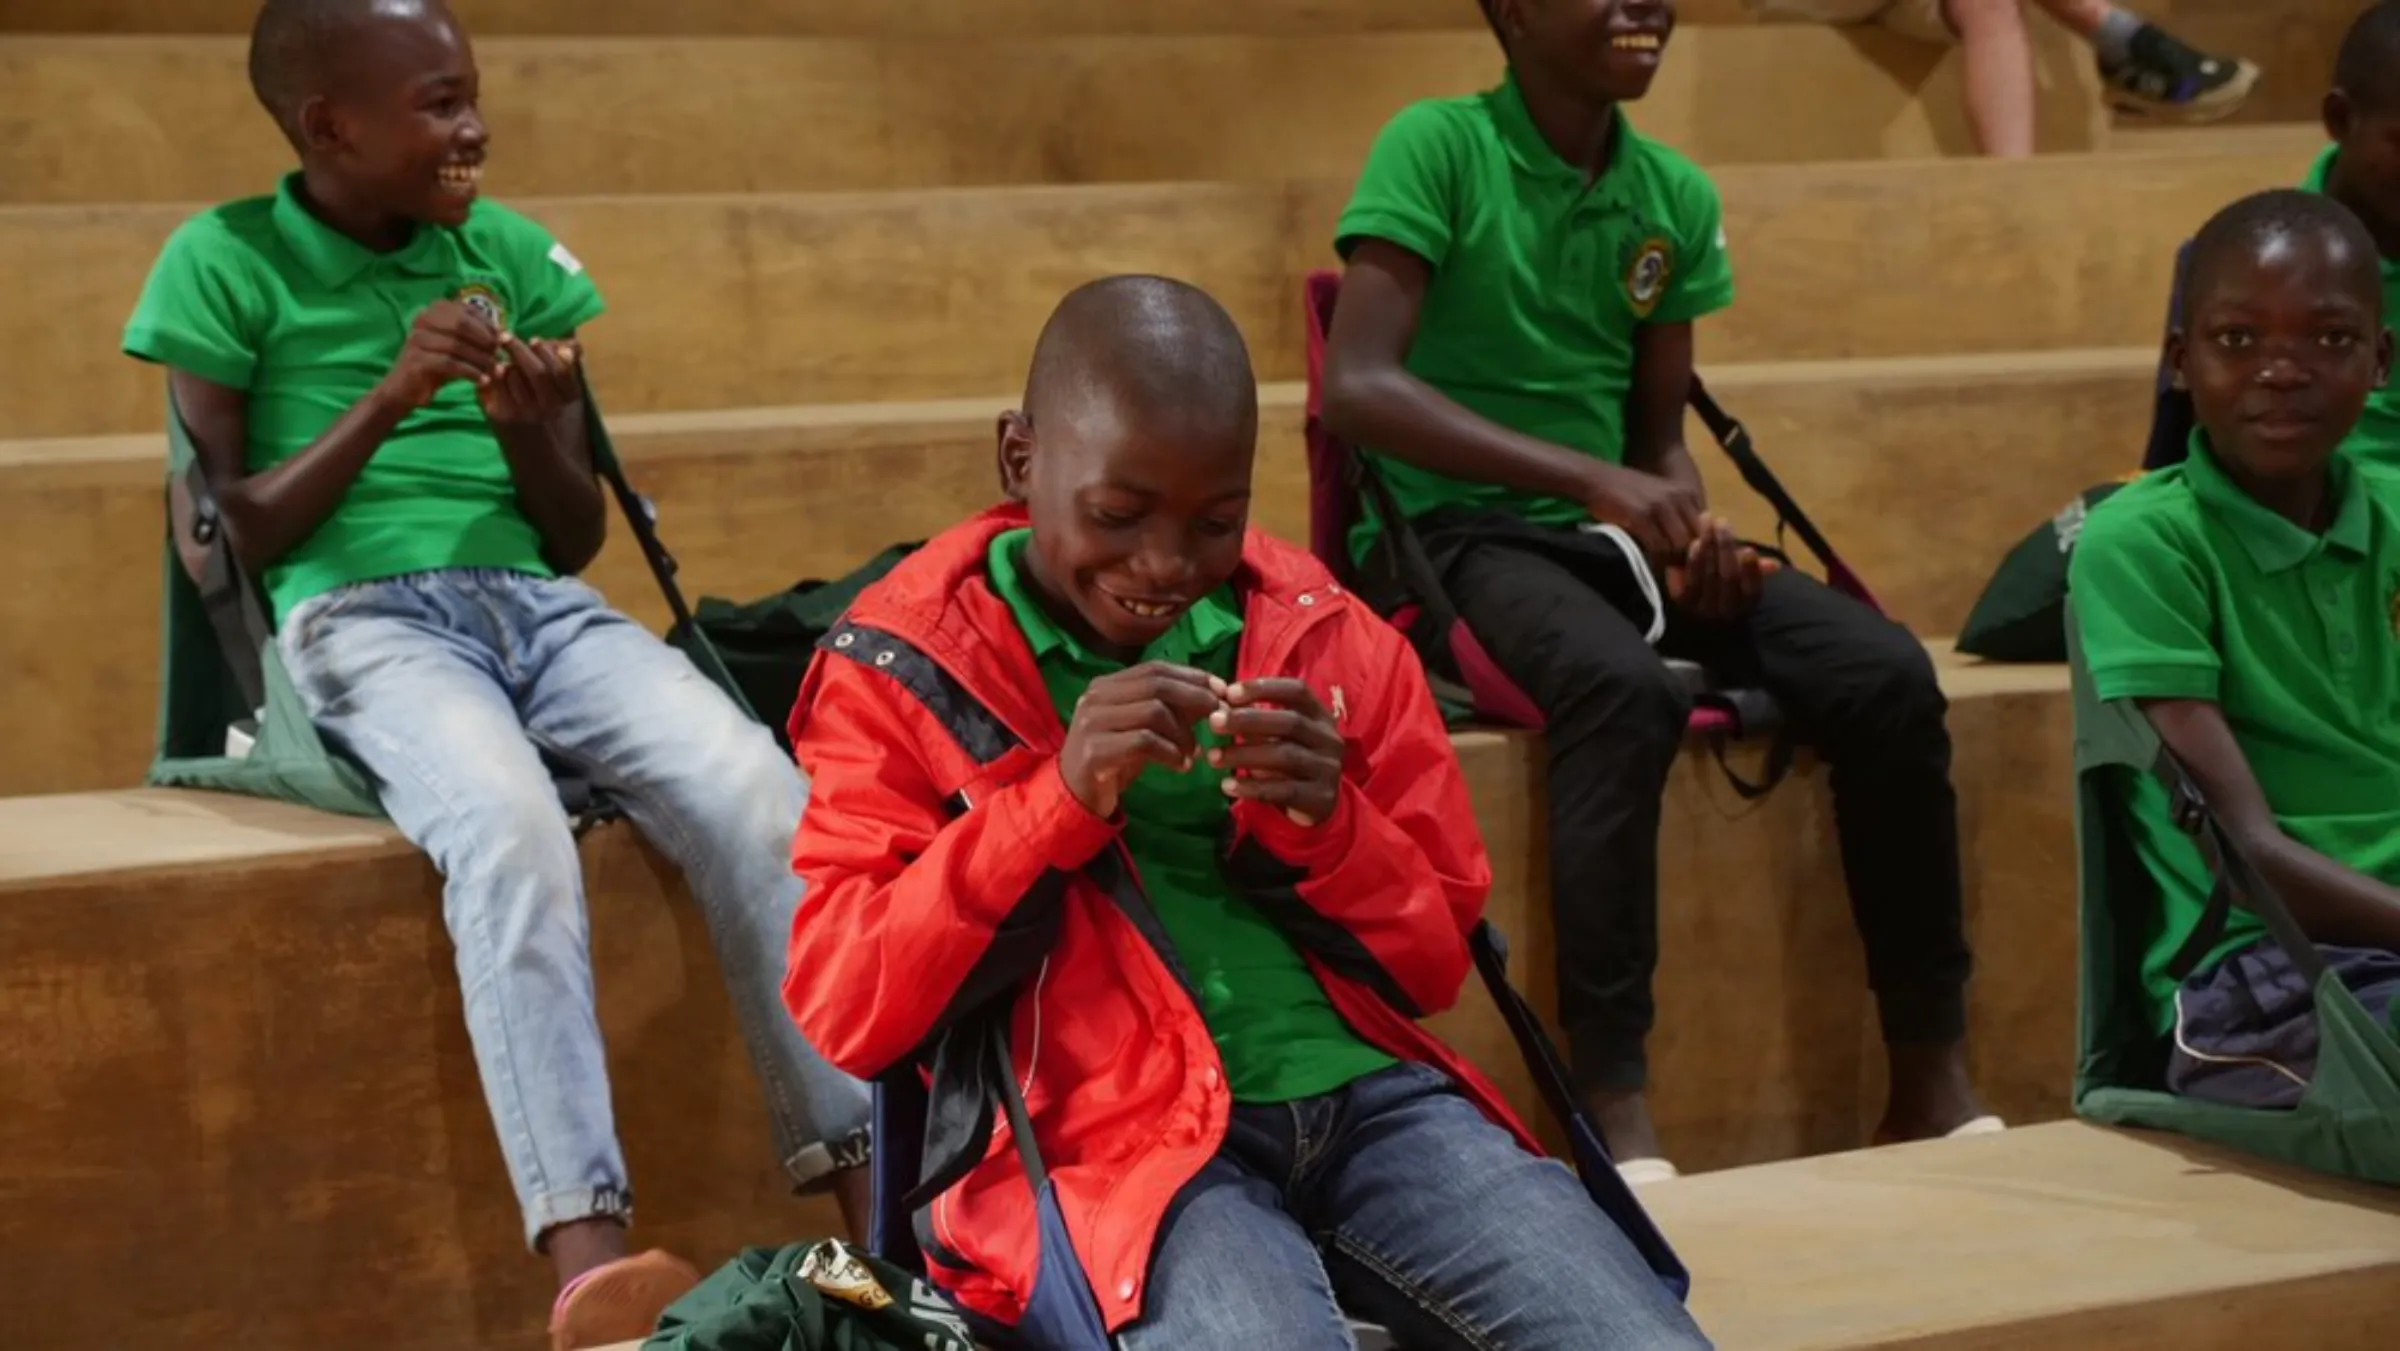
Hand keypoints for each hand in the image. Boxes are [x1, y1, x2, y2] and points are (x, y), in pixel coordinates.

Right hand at [380, 299, 500, 408]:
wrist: (406, 388)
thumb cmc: (437, 365)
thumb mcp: (459, 346)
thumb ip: (478, 337)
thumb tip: (506, 335)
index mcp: (434, 310)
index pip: (467, 310)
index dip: (488, 325)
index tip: (503, 340)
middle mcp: (423, 319)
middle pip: (462, 324)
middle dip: (485, 340)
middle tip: (500, 356)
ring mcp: (417, 338)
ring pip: (457, 345)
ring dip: (481, 359)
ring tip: (496, 371)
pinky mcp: (415, 359)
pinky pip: (449, 363)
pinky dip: (470, 373)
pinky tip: (483, 381)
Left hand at [478, 334, 583, 427]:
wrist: (528, 444)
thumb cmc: (542, 406)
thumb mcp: (558, 388)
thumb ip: (564, 364)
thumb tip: (566, 347)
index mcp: (566, 397)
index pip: (561, 372)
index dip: (548, 354)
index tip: (534, 340)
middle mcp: (549, 407)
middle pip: (538, 372)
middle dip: (520, 350)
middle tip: (505, 336)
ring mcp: (526, 413)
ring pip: (516, 377)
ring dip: (506, 361)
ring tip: (501, 355)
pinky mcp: (504, 416)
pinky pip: (498, 386)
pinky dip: (494, 372)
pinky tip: (495, 367)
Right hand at [1059, 663, 1225, 818]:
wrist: (1077, 795)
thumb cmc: (1114, 759)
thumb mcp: (1143, 728)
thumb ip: (1169, 710)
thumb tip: (1213, 695)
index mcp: (1106, 685)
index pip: (1155, 668)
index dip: (1192, 676)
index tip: (1221, 689)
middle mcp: (1095, 697)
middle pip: (1156, 685)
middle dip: (1195, 698)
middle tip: (1218, 717)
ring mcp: (1092, 723)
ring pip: (1153, 712)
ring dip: (1183, 733)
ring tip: (1193, 753)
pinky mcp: (1095, 751)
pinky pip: (1144, 742)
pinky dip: (1171, 753)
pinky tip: (1181, 766)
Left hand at [1207, 678, 1343, 827]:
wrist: (1319, 805)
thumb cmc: (1292, 760)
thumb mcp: (1279, 736)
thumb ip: (1256, 719)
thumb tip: (1219, 706)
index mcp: (1319, 715)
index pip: (1297, 691)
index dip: (1264, 688)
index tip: (1229, 693)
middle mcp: (1329, 738)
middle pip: (1290, 722)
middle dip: (1248, 720)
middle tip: (1213, 722)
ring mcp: (1328, 768)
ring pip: (1286, 756)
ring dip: (1245, 755)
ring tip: (1213, 757)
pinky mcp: (1321, 797)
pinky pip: (1284, 790)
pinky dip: (1253, 787)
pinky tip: (1228, 785)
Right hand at [1580, 461, 1705, 561]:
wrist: (1597, 479)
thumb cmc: (1627, 493)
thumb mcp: (1659, 499)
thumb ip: (1678, 517)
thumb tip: (1694, 548)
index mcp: (1688, 493)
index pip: (1706, 529)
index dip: (1699, 550)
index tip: (1689, 565)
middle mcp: (1680, 496)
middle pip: (1696, 539)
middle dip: (1687, 559)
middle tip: (1677, 574)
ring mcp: (1662, 506)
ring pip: (1679, 546)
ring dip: (1671, 562)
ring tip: (1664, 571)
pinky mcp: (1643, 515)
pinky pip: (1659, 546)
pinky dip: (1656, 561)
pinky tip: (1650, 565)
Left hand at [1665, 514, 1777, 621]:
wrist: (1688, 588)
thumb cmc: (1722, 575)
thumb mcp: (1741, 570)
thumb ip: (1755, 567)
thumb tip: (1775, 566)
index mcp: (1746, 605)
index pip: (1753, 591)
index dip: (1752, 571)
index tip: (1750, 549)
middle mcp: (1726, 612)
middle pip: (1729, 578)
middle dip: (1726, 547)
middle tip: (1722, 522)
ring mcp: (1703, 609)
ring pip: (1709, 575)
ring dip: (1709, 546)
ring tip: (1707, 522)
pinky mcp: (1683, 602)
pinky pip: (1691, 579)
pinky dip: (1695, 559)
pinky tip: (1696, 542)